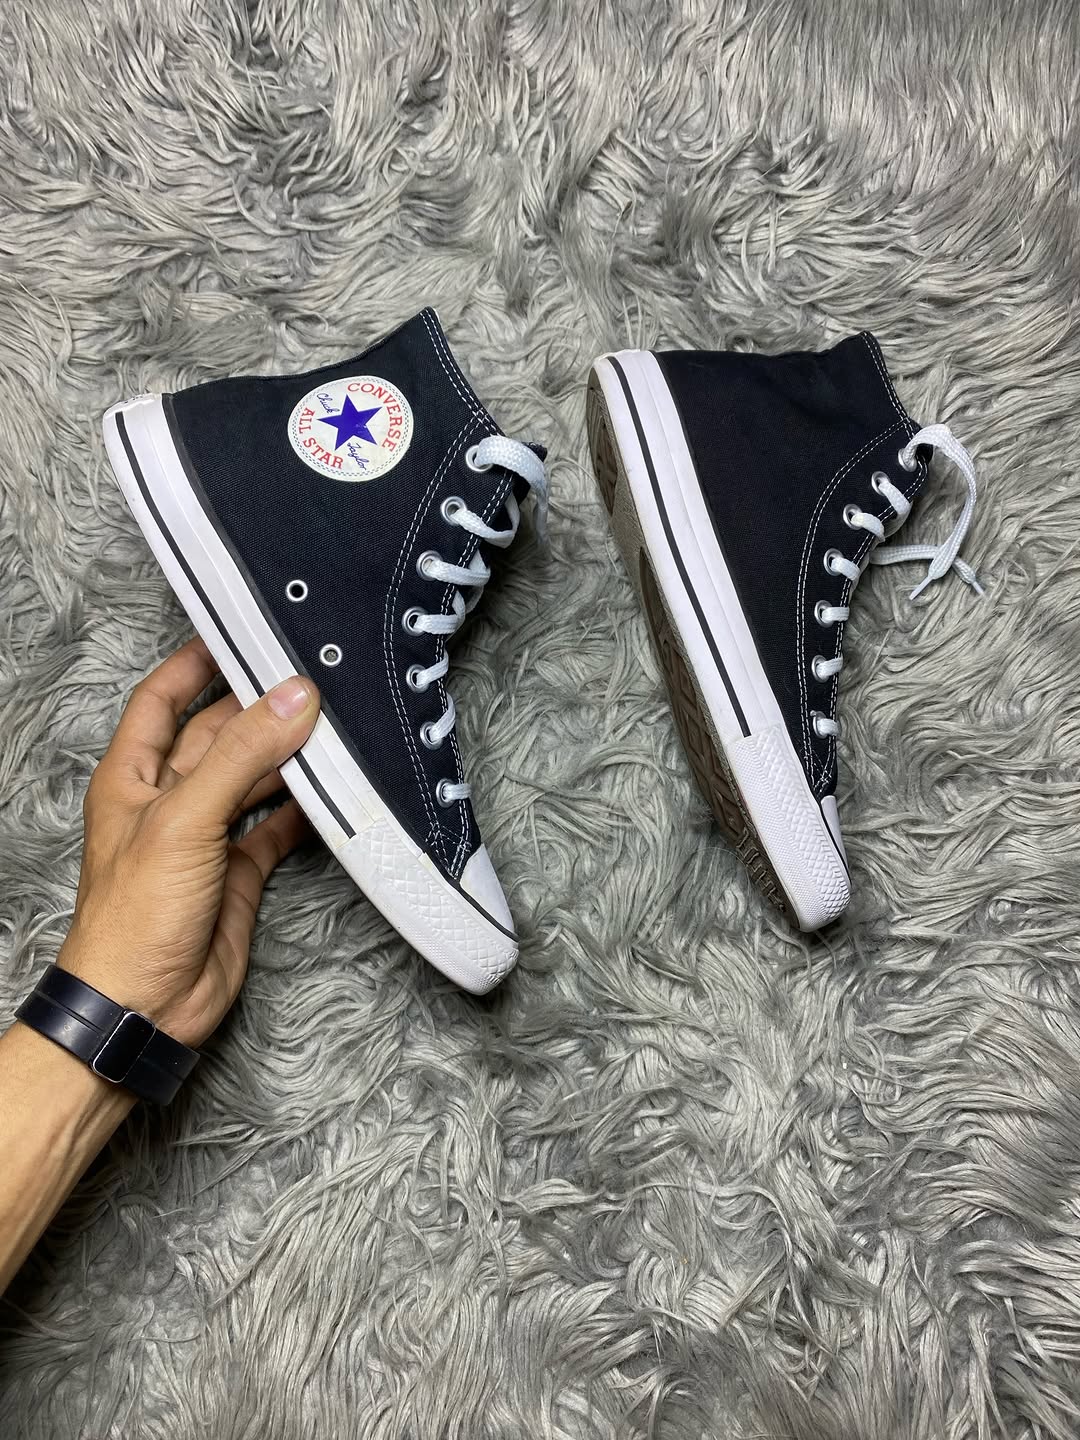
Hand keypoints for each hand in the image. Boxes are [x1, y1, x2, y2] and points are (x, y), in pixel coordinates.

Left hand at [58, 638, 319, 1048]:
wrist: (144, 1006)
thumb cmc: (134, 917)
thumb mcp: (185, 820)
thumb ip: (242, 755)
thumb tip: (292, 697)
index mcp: (133, 776)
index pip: (163, 698)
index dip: (195, 661)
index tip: (239, 629)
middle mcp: (169, 799)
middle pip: (218, 734)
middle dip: (260, 706)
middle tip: (312, 676)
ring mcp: (205, 836)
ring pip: (253, 777)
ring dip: (289, 755)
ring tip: (334, 725)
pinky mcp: (238, 871)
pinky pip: (276, 826)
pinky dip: (304, 808)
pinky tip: (333, 790)